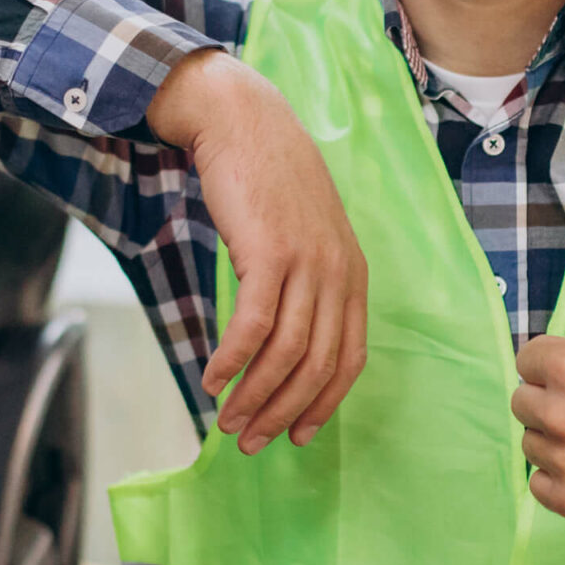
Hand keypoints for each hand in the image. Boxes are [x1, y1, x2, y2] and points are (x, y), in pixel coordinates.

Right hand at [148, 50, 367, 453]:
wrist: (245, 122)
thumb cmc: (268, 182)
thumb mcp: (303, 236)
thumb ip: (305, 284)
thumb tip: (281, 344)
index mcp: (352, 274)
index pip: (349, 358)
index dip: (323, 404)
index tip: (296, 435)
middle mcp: (338, 273)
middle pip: (318, 365)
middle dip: (284, 413)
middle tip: (252, 441)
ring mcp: (307, 262)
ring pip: (287, 352)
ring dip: (254, 396)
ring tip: (226, 421)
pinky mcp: (270, 252)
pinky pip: (254, 325)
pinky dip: (234, 360)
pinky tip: (212, 379)